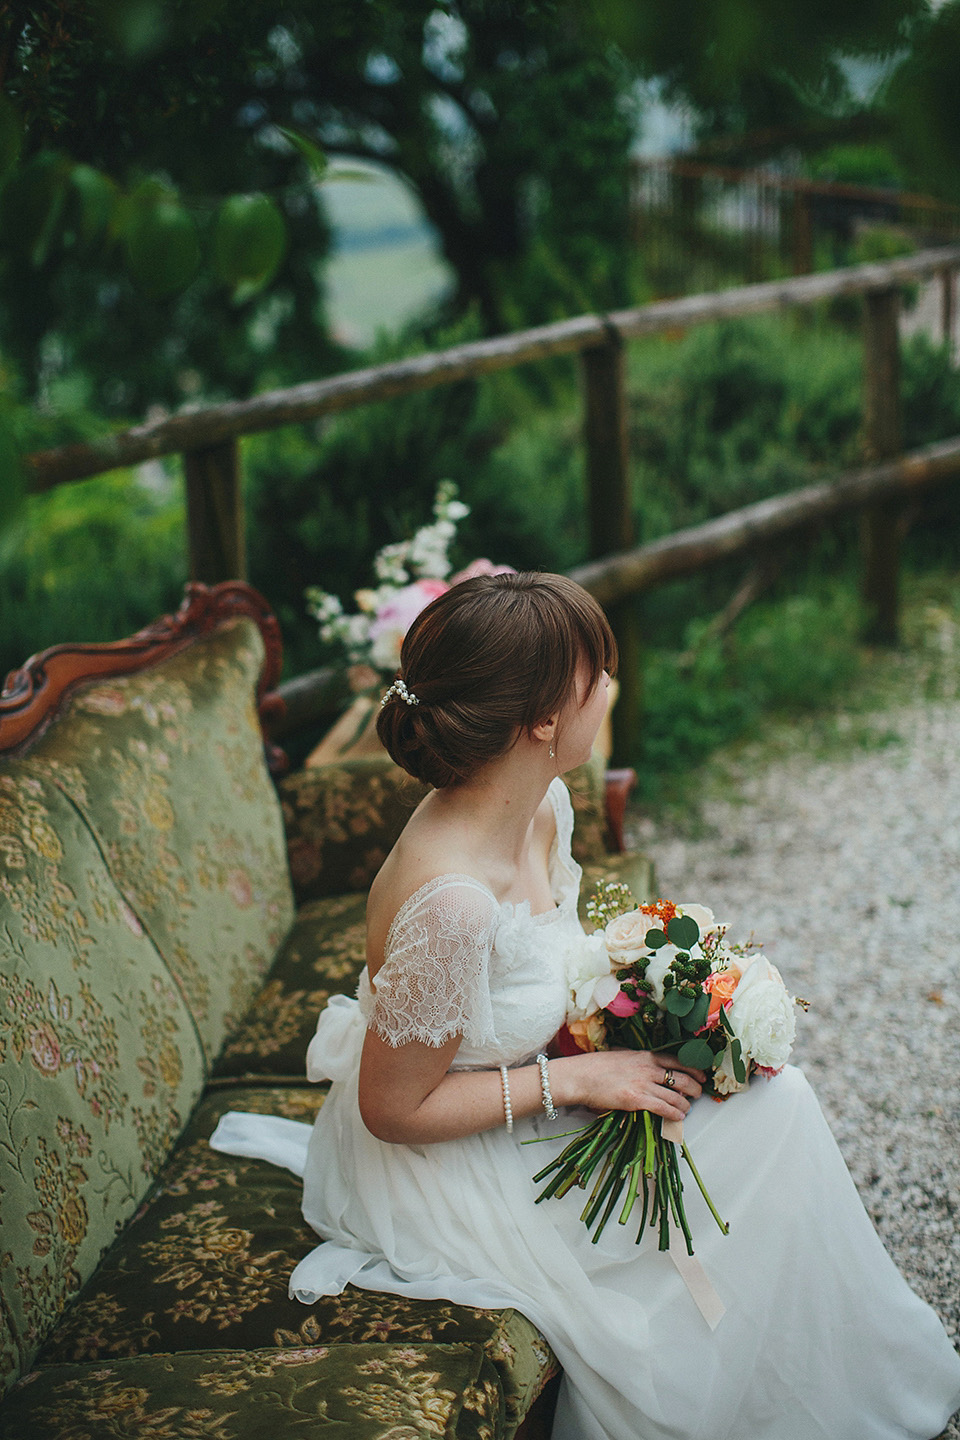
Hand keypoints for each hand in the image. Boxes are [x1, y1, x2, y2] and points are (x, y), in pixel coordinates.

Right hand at [557, 1049, 704, 1122]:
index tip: (701, 1076)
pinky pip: (663, 1108)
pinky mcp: (637, 1100)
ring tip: (686, 1109)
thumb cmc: (596, 1067)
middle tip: (698, 1094)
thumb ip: (639, 1063)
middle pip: (681, 1078)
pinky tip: (677, 1117)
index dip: (693, 1070)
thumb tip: (651, 1072)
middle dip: (694, 1088)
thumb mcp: (622, 1057)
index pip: (677, 1061)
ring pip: (675, 1095)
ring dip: (685, 1104)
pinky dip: (674, 1113)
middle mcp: (648, 1068)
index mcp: (645, 1056)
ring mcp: (643, 1084)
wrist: (581, 1076)